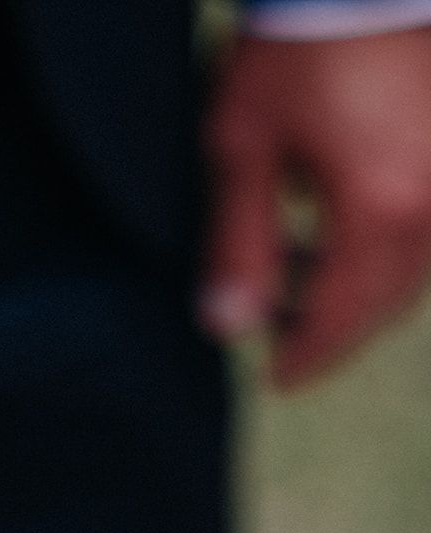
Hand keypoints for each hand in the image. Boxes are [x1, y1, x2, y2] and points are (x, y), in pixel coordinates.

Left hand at [201, 28, 430, 388]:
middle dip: (334, 327)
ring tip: (296, 276)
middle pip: (389, 299)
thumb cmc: (296, 48)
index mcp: (382, 208)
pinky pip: (428, 224)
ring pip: (416, 266)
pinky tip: (337, 230)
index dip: (309, 356)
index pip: (346, 316)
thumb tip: (226, 325)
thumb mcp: (243, 148)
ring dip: (361, 286)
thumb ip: (238, 243)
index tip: (274, 379)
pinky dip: (386, 245)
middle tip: (278, 333)